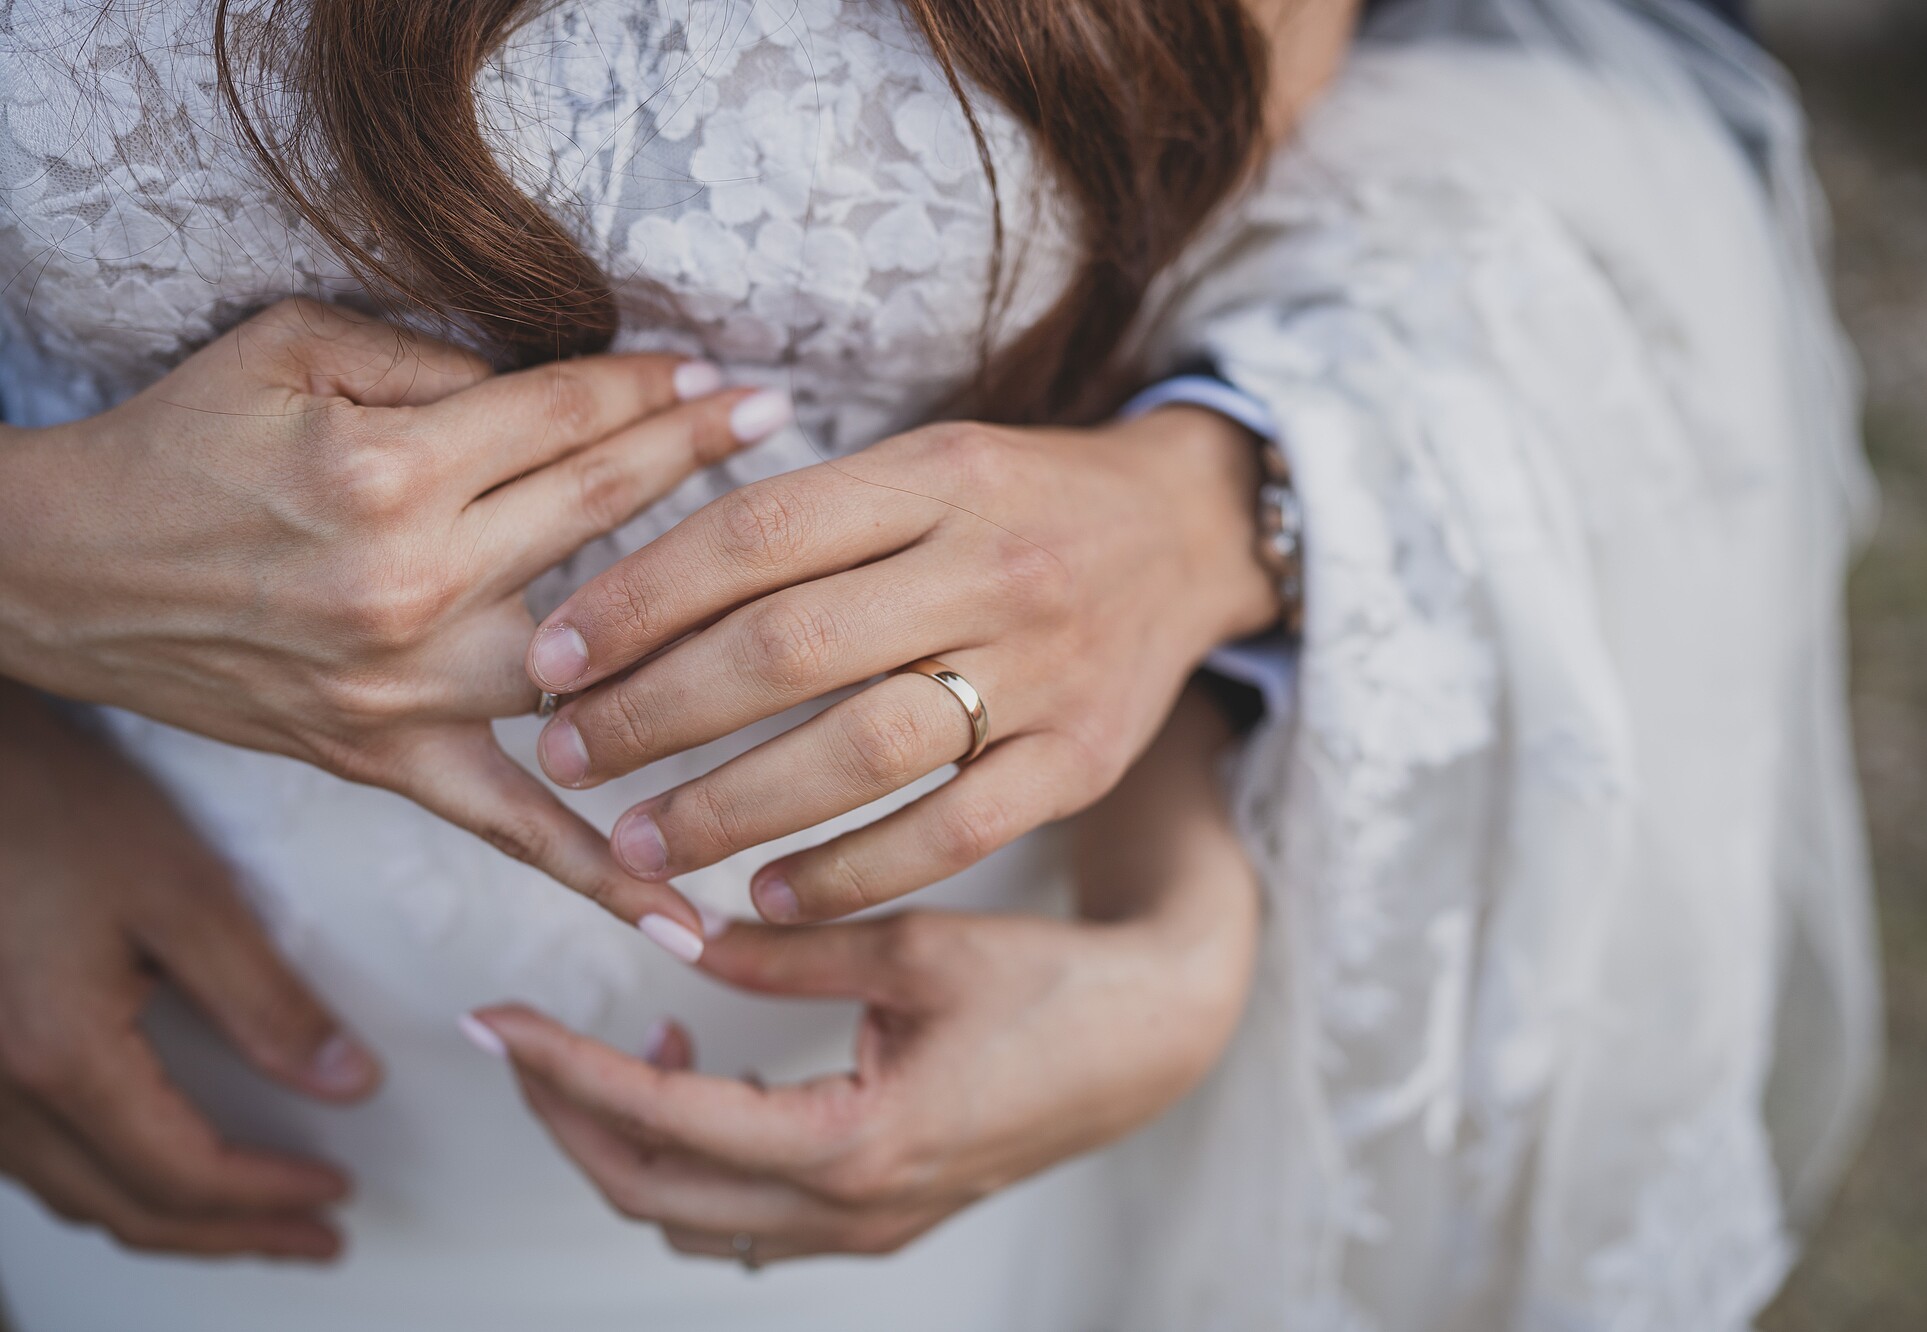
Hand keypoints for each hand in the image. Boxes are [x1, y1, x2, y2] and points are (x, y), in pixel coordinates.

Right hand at [0, 299, 788, 933]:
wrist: (64, 569)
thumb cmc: (181, 441)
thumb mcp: (296, 348)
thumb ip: (438, 360)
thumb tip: (565, 387)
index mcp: (399, 469)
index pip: (576, 421)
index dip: (663, 393)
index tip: (732, 383)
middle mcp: (417, 583)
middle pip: (608, 518)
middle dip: (705, 461)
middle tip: (789, 431)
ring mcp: (409, 687)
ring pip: (597, 663)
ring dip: (702, 636)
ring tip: (799, 615)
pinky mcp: (387, 760)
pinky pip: (512, 826)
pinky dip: (598, 875)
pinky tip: (686, 914)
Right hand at [0, 682, 381, 1258]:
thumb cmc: (50, 806)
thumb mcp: (182, 890)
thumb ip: (265, 997)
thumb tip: (345, 1082)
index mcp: (59, 1057)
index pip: (183, 1172)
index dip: (267, 1198)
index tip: (335, 1197)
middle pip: (126, 1207)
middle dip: (230, 1236)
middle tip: (313, 1242)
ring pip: (74, 1196)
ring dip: (168, 1219)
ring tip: (251, 1222)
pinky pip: (37, 1162)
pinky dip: (110, 1184)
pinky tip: (153, 1166)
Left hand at [467, 692, 1257, 1261]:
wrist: (1154, 1042)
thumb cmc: (1053, 987)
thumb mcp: (917, 949)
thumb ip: (787, 948)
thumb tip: (671, 930)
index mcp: (855, 1147)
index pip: (666, 1120)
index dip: (567, 1069)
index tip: (495, 1020)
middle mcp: (851, 1212)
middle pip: (655, 1193)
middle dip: (569, 1115)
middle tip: (519, 1034)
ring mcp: (867, 1229)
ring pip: (694, 1218)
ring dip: (629, 1140)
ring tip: (611, 1042)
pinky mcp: (880, 1215)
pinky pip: (747, 1215)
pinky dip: (694, 1154)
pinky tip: (701, 1068)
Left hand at [528, 406, 1277, 922]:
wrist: (1190, 532)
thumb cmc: (1017, 501)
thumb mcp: (922, 465)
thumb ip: (801, 523)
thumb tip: (627, 607)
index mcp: (935, 474)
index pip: (755, 536)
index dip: (635, 601)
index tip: (547, 660)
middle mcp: (993, 565)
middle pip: (792, 646)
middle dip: (654, 713)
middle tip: (565, 759)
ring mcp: (1046, 670)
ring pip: (864, 749)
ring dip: (731, 806)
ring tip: (639, 844)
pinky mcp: (1083, 761)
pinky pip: (951, 834)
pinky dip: (849, 871)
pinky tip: (764, 894)